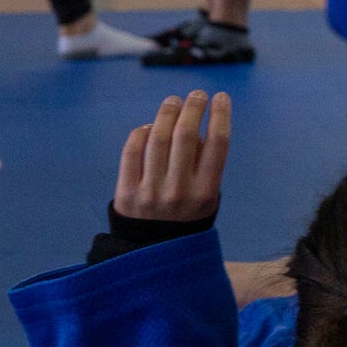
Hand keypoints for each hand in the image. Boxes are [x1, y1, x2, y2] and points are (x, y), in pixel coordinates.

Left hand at [114, 91, 231, 221]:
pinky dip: (141, 133)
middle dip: (193, 108)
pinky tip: (150, 126)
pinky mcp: (126, 193)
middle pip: (186, 136)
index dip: (221, 115)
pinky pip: (132, 152)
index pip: (217, 144)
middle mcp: (178, 191)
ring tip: (173, 102)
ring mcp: (150, 192)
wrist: (153, 251)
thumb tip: (194, 124)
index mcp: (205, 193)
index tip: (221, 97)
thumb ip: (205, 165)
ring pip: (158, 139)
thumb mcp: (208, 198)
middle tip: (196, 95)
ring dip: (167, 113)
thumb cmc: (186, 215)